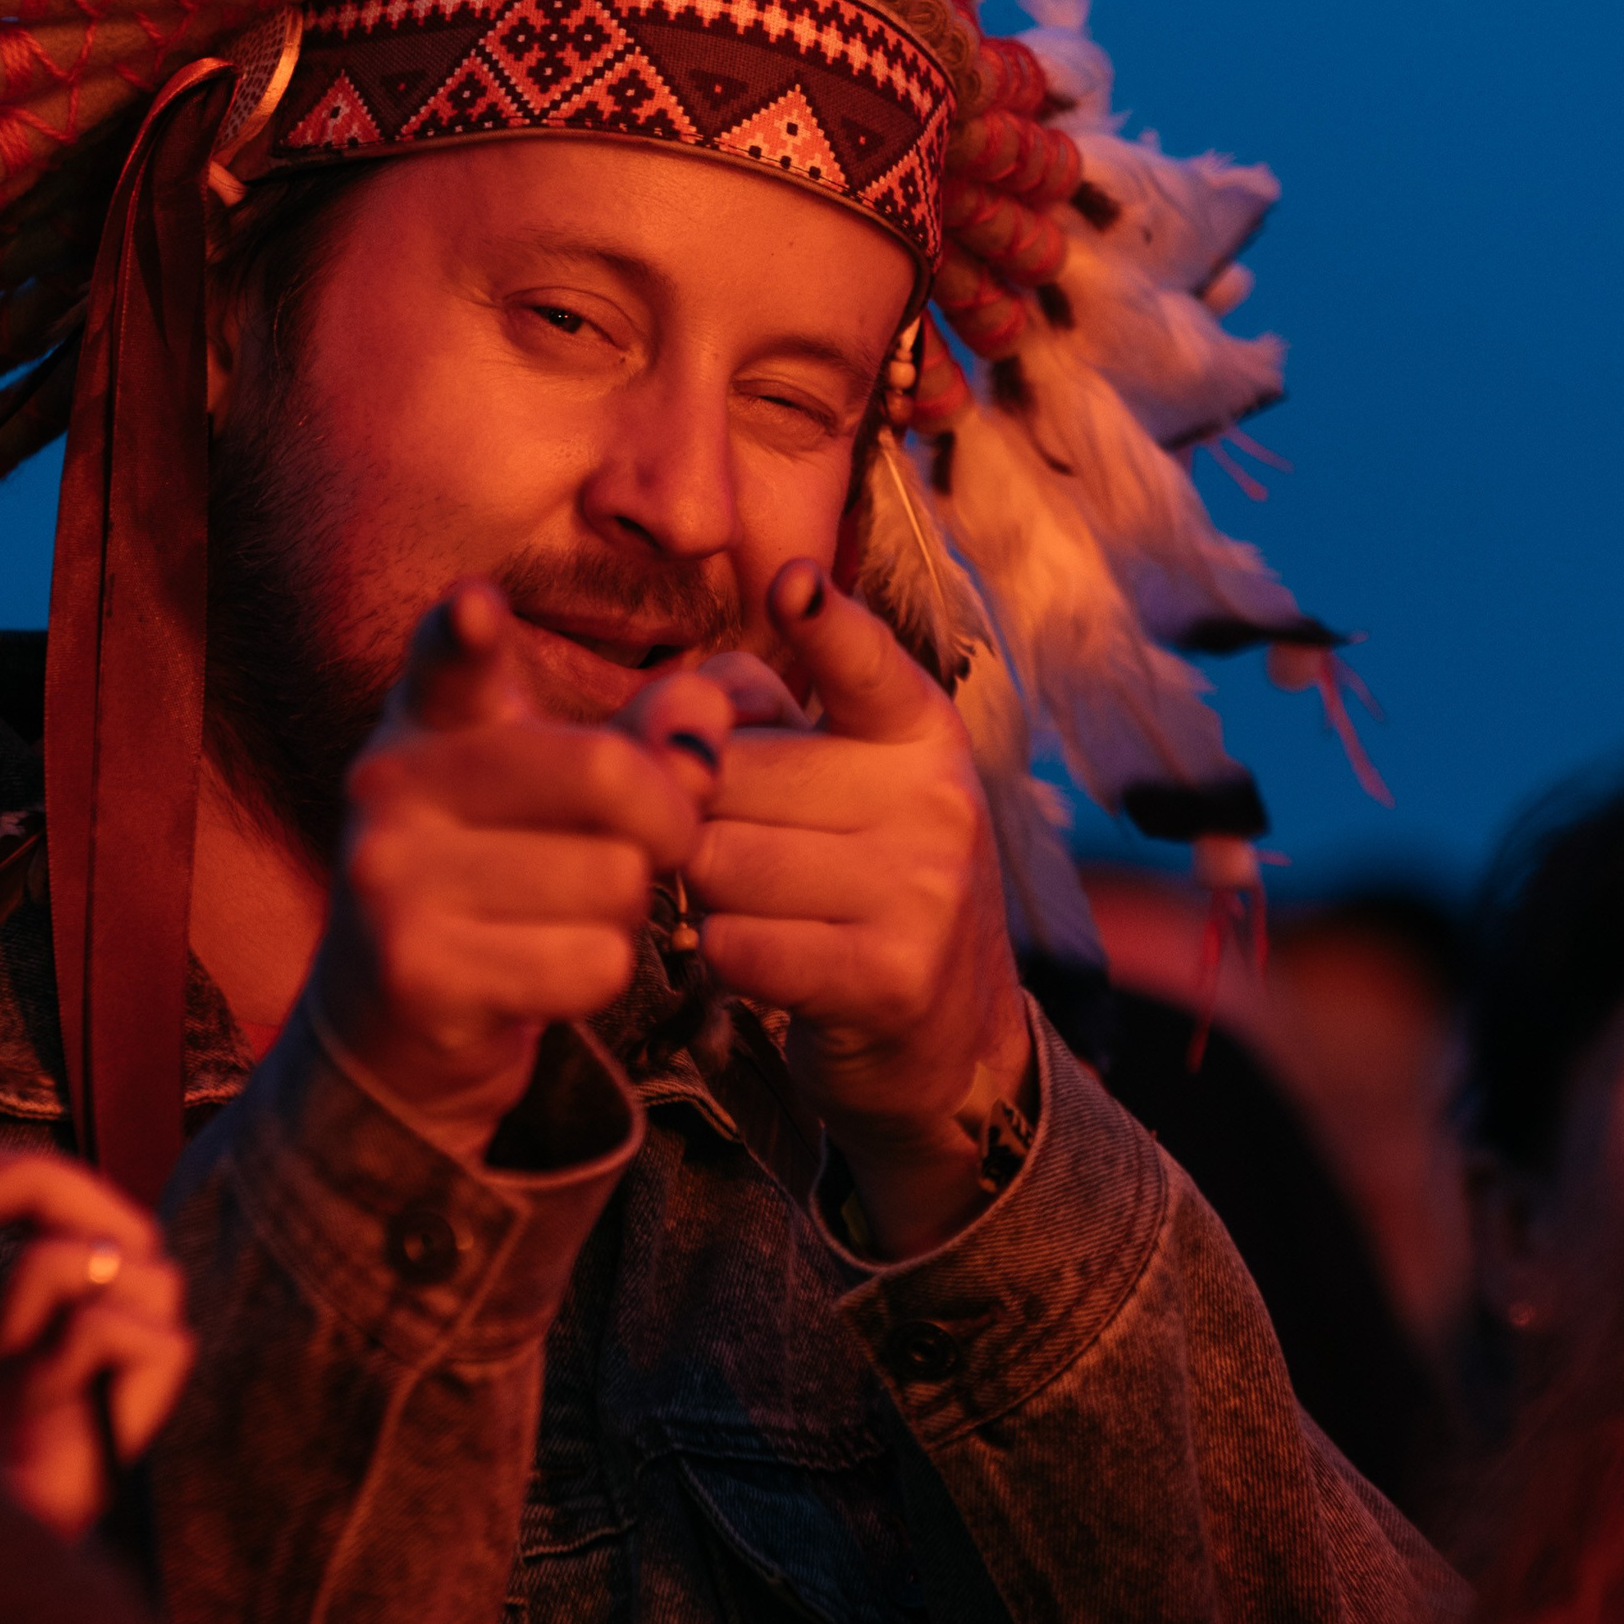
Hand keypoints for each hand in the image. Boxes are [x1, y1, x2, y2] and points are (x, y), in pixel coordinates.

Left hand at [0, 1126, 191, 1538]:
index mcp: (32, 1347)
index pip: (56, 1223)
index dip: (13, 1167)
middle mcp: (83, 1357)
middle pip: (116, 1216)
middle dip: (35, 1182)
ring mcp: (112, 1389)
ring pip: (141, 1262)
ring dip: (55, 1275)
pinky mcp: (132, 1431)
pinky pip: (154, 1336)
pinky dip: (87, 1342)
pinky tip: (35, 1390)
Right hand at [315, 582, 704, 1161]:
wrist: (398, 1019)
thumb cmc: (501, 878)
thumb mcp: (555, 791)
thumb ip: (639, 737)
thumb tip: (708, 710)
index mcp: (428, 720)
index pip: (449, 661)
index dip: (464, 630)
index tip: (474, 603)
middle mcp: (390, 786)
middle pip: (605, 773)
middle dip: (667, 823)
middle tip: (654, 851)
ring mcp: (389, 881)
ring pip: (613, 880)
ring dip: (625, 912)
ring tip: (564, 916)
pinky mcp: (415, 975)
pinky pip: (591, 964)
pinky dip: (597, 976)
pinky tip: (544, 973)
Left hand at [635, 561, 1033, 1257]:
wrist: (946, 1039)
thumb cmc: (856, 883)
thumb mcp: (836, 783)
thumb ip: (756, 721)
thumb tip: (676, 717)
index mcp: (920, 733)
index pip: (865, 665)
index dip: (826, 625)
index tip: (793, 584)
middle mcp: (935, 799)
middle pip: (728, 781)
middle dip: (699, 820)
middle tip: (745, 855)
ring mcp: (923, 889)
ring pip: (719, 865)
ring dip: (707, 896)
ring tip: (765, 907)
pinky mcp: (892, 974)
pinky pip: (737, 945)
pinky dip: (726, 957)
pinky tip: (770, 959)